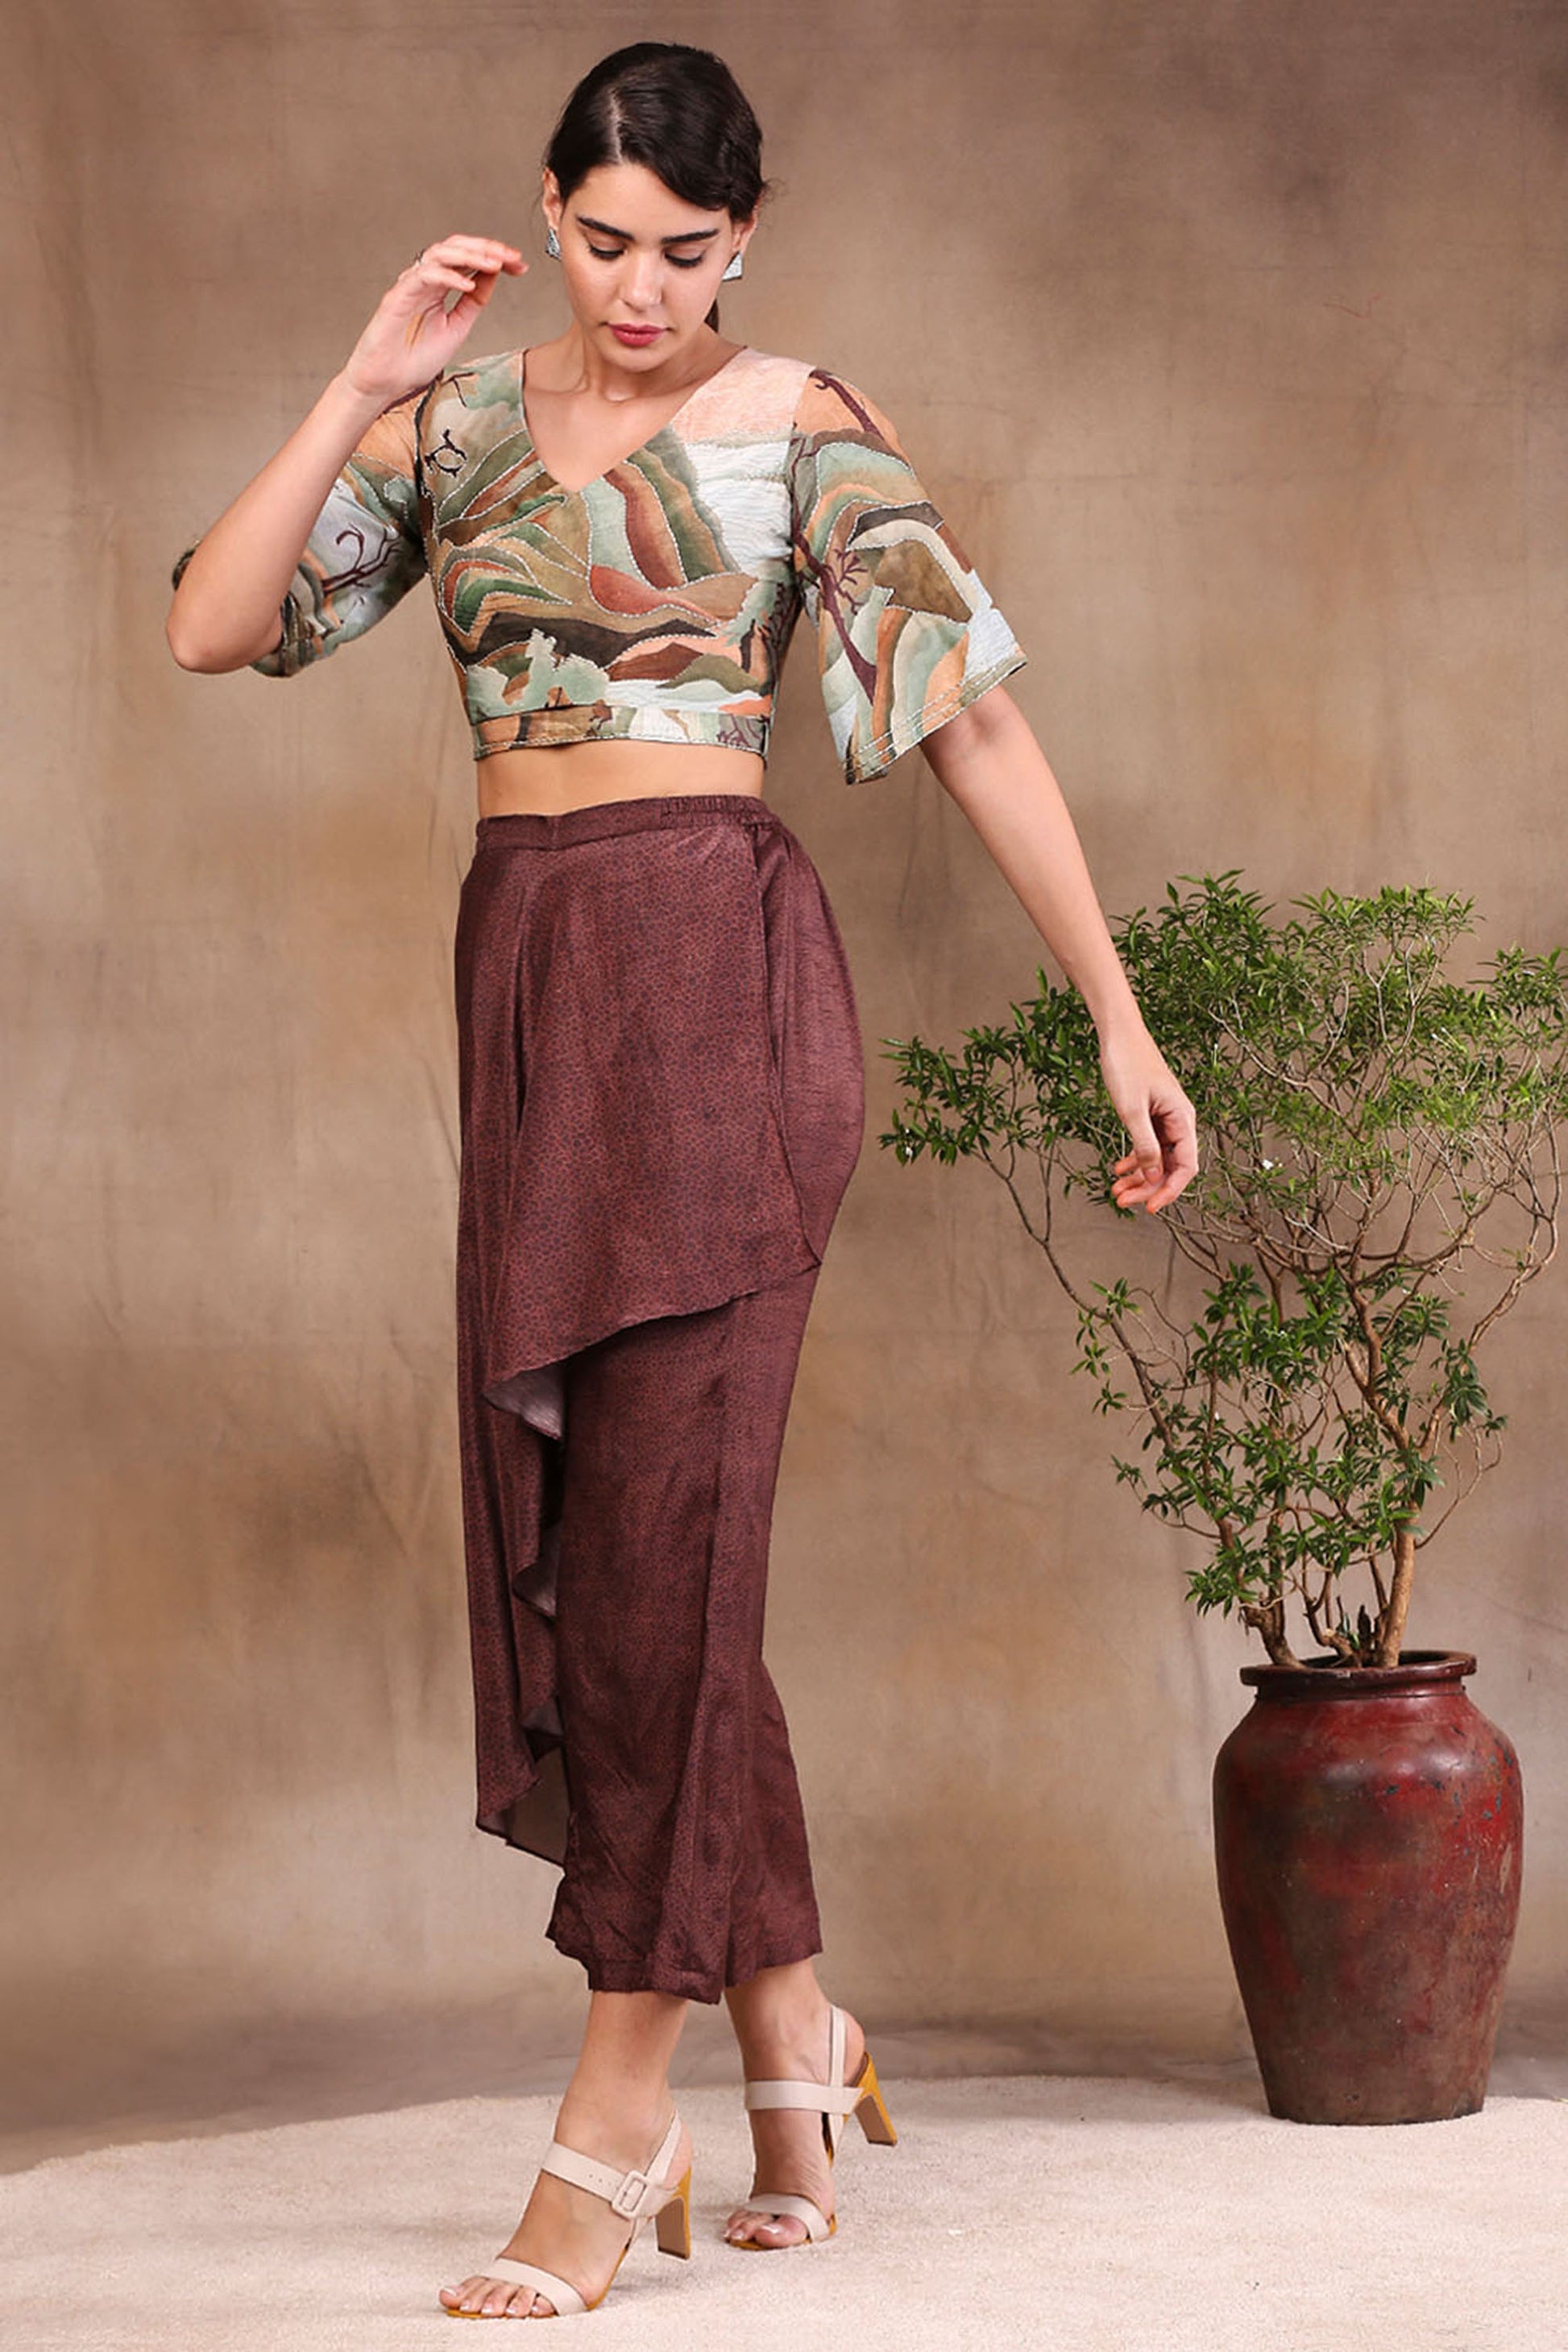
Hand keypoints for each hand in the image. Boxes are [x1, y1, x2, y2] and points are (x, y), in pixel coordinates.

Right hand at [339, 234, 526, 408]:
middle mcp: (425, 280)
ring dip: (471, 255)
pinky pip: (424, 276)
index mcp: (439, 286)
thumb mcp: (457, 328)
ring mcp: (411, 286)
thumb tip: (492, 277)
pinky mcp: (398, 296)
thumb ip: (473, 303)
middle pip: (456, 248)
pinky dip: (448, 277)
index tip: (519, 265)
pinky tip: (468, 285)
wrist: (386, 381)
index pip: (468, 259)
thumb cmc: (413, 359)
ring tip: (495, 263)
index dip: (494, 257)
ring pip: (440, 254)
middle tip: (512, 256)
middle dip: (487, 249)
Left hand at [1100, 1021, 1199, 1213]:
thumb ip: (1144, 1144)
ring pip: (1157, 1158)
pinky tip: (1118, 1169)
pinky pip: (1148, 1145)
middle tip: (1123, 1201)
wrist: (1119, 1034)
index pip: (1186, 1166)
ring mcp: (1165, 1118)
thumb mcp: (1131, 1109)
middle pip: (1171, 1167)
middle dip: (1148, 1187)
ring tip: (1116, 1191)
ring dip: (1139, 1177)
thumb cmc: (1127, 1063)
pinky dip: (1134, 1159)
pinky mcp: (1152, 1114)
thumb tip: (1151, 1176)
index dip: (1170, 1190)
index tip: (1150, 1207)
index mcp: (1183, 1119)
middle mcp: (1179, 1121)